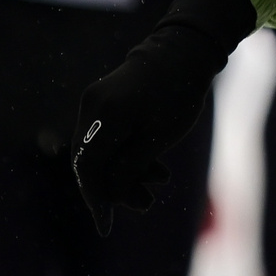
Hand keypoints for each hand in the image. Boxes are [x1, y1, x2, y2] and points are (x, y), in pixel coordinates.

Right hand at [72, 0, 254, 235]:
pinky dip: (127, 151)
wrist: (186, 50)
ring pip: (103, 148)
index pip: (88, 169)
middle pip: (93, 161)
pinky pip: (109, 134)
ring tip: (158, 183)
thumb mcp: (157, 139)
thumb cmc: (177, 95)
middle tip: (145, 203)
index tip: (106, 226)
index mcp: (104, 117)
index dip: (97, 200)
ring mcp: (97, 100)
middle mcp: (92, 107)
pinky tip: (152, 164)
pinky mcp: (107, 97)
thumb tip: (107, 193)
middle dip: (117, 186)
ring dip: (126, 169)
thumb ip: (128, 168)